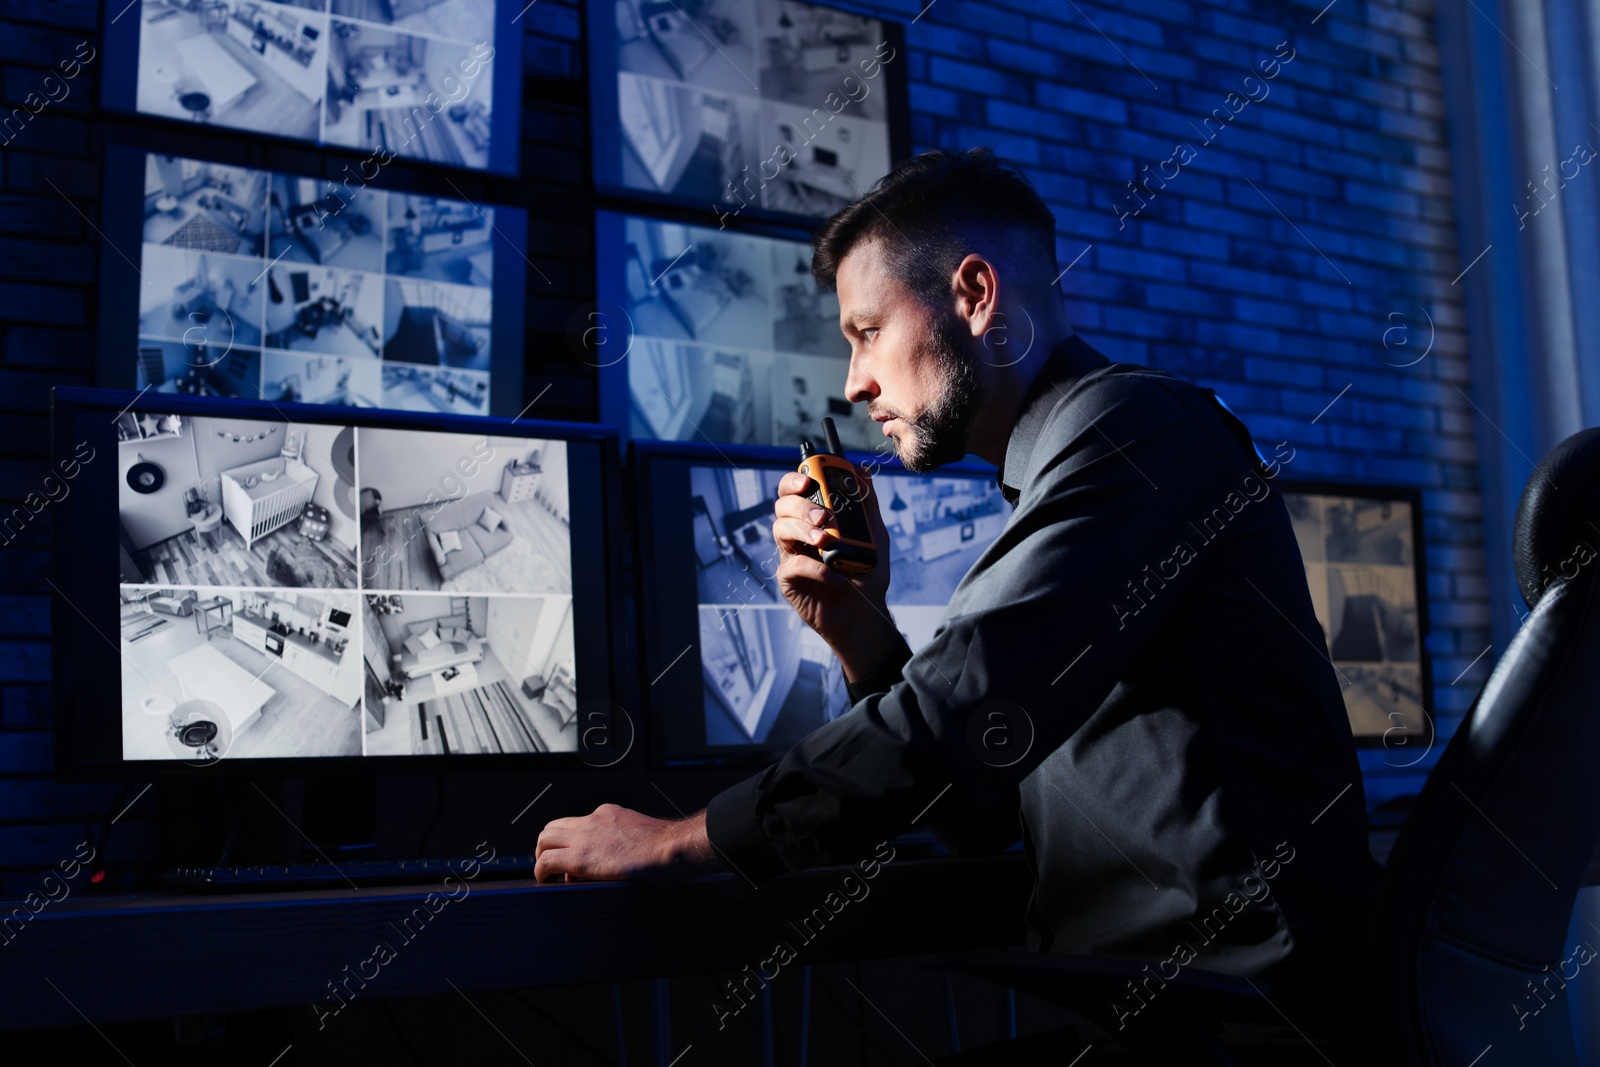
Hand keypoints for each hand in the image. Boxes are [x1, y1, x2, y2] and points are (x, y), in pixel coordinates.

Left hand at [534, 804, 719, 884]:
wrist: (671, 848)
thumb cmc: (668, 848)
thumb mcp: (644, 835)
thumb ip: (630, 841)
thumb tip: (630, 859)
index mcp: (609, 814)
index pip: (578, 823)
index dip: (571, 840)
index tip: (574, 858)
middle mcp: (593, 819)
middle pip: (554, 825)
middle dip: (548, 845)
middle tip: (552, 865)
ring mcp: (584, 836)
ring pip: (544, 838)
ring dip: (541, 856)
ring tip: (547, 874)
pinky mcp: (579, 856)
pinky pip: (546, 860)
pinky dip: (541, 871)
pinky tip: (545, 881)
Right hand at [771, 466, 900, 681]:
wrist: (865, 614)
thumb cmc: (867, 575)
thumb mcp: (875, 535)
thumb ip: (866, 503)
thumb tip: (862, 471)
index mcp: (815, 518)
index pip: (795, 490)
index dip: (795, 479)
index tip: (809, 479)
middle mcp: (799, 533)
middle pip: (783, 505)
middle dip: (801, 506)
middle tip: (824, 516)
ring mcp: (792, 555)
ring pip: (780, 530)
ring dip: (804, 531)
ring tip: (827, 542)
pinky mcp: (788, 579)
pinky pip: (792, 566)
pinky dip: (815, 569)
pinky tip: (836, 576)